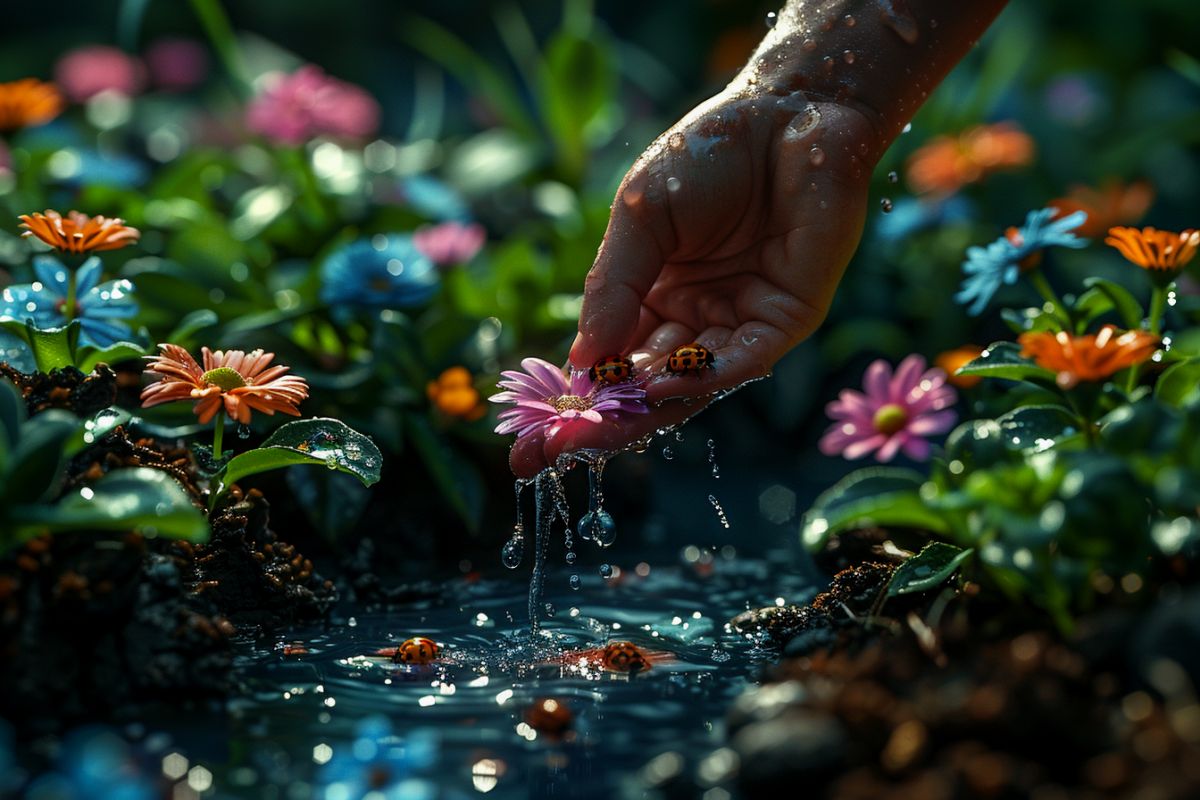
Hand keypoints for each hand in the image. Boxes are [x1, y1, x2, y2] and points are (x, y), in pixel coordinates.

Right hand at [511, 88, 876, 476]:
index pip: (610, 362)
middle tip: (547, 457)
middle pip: (643, 387)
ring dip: (643, 409)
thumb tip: (581, 363)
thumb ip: (614, 288)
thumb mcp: (642, 220)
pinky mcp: (784, 320)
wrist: (788, 113)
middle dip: (599, 423)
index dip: (573, 400)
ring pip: (688, 386)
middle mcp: (694, 320)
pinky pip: (741, 362)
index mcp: (654, 296)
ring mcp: (738, 325)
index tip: (528, 440)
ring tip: (597, 428)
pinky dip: (703, 378)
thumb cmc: (710, 155)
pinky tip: (660, 385)